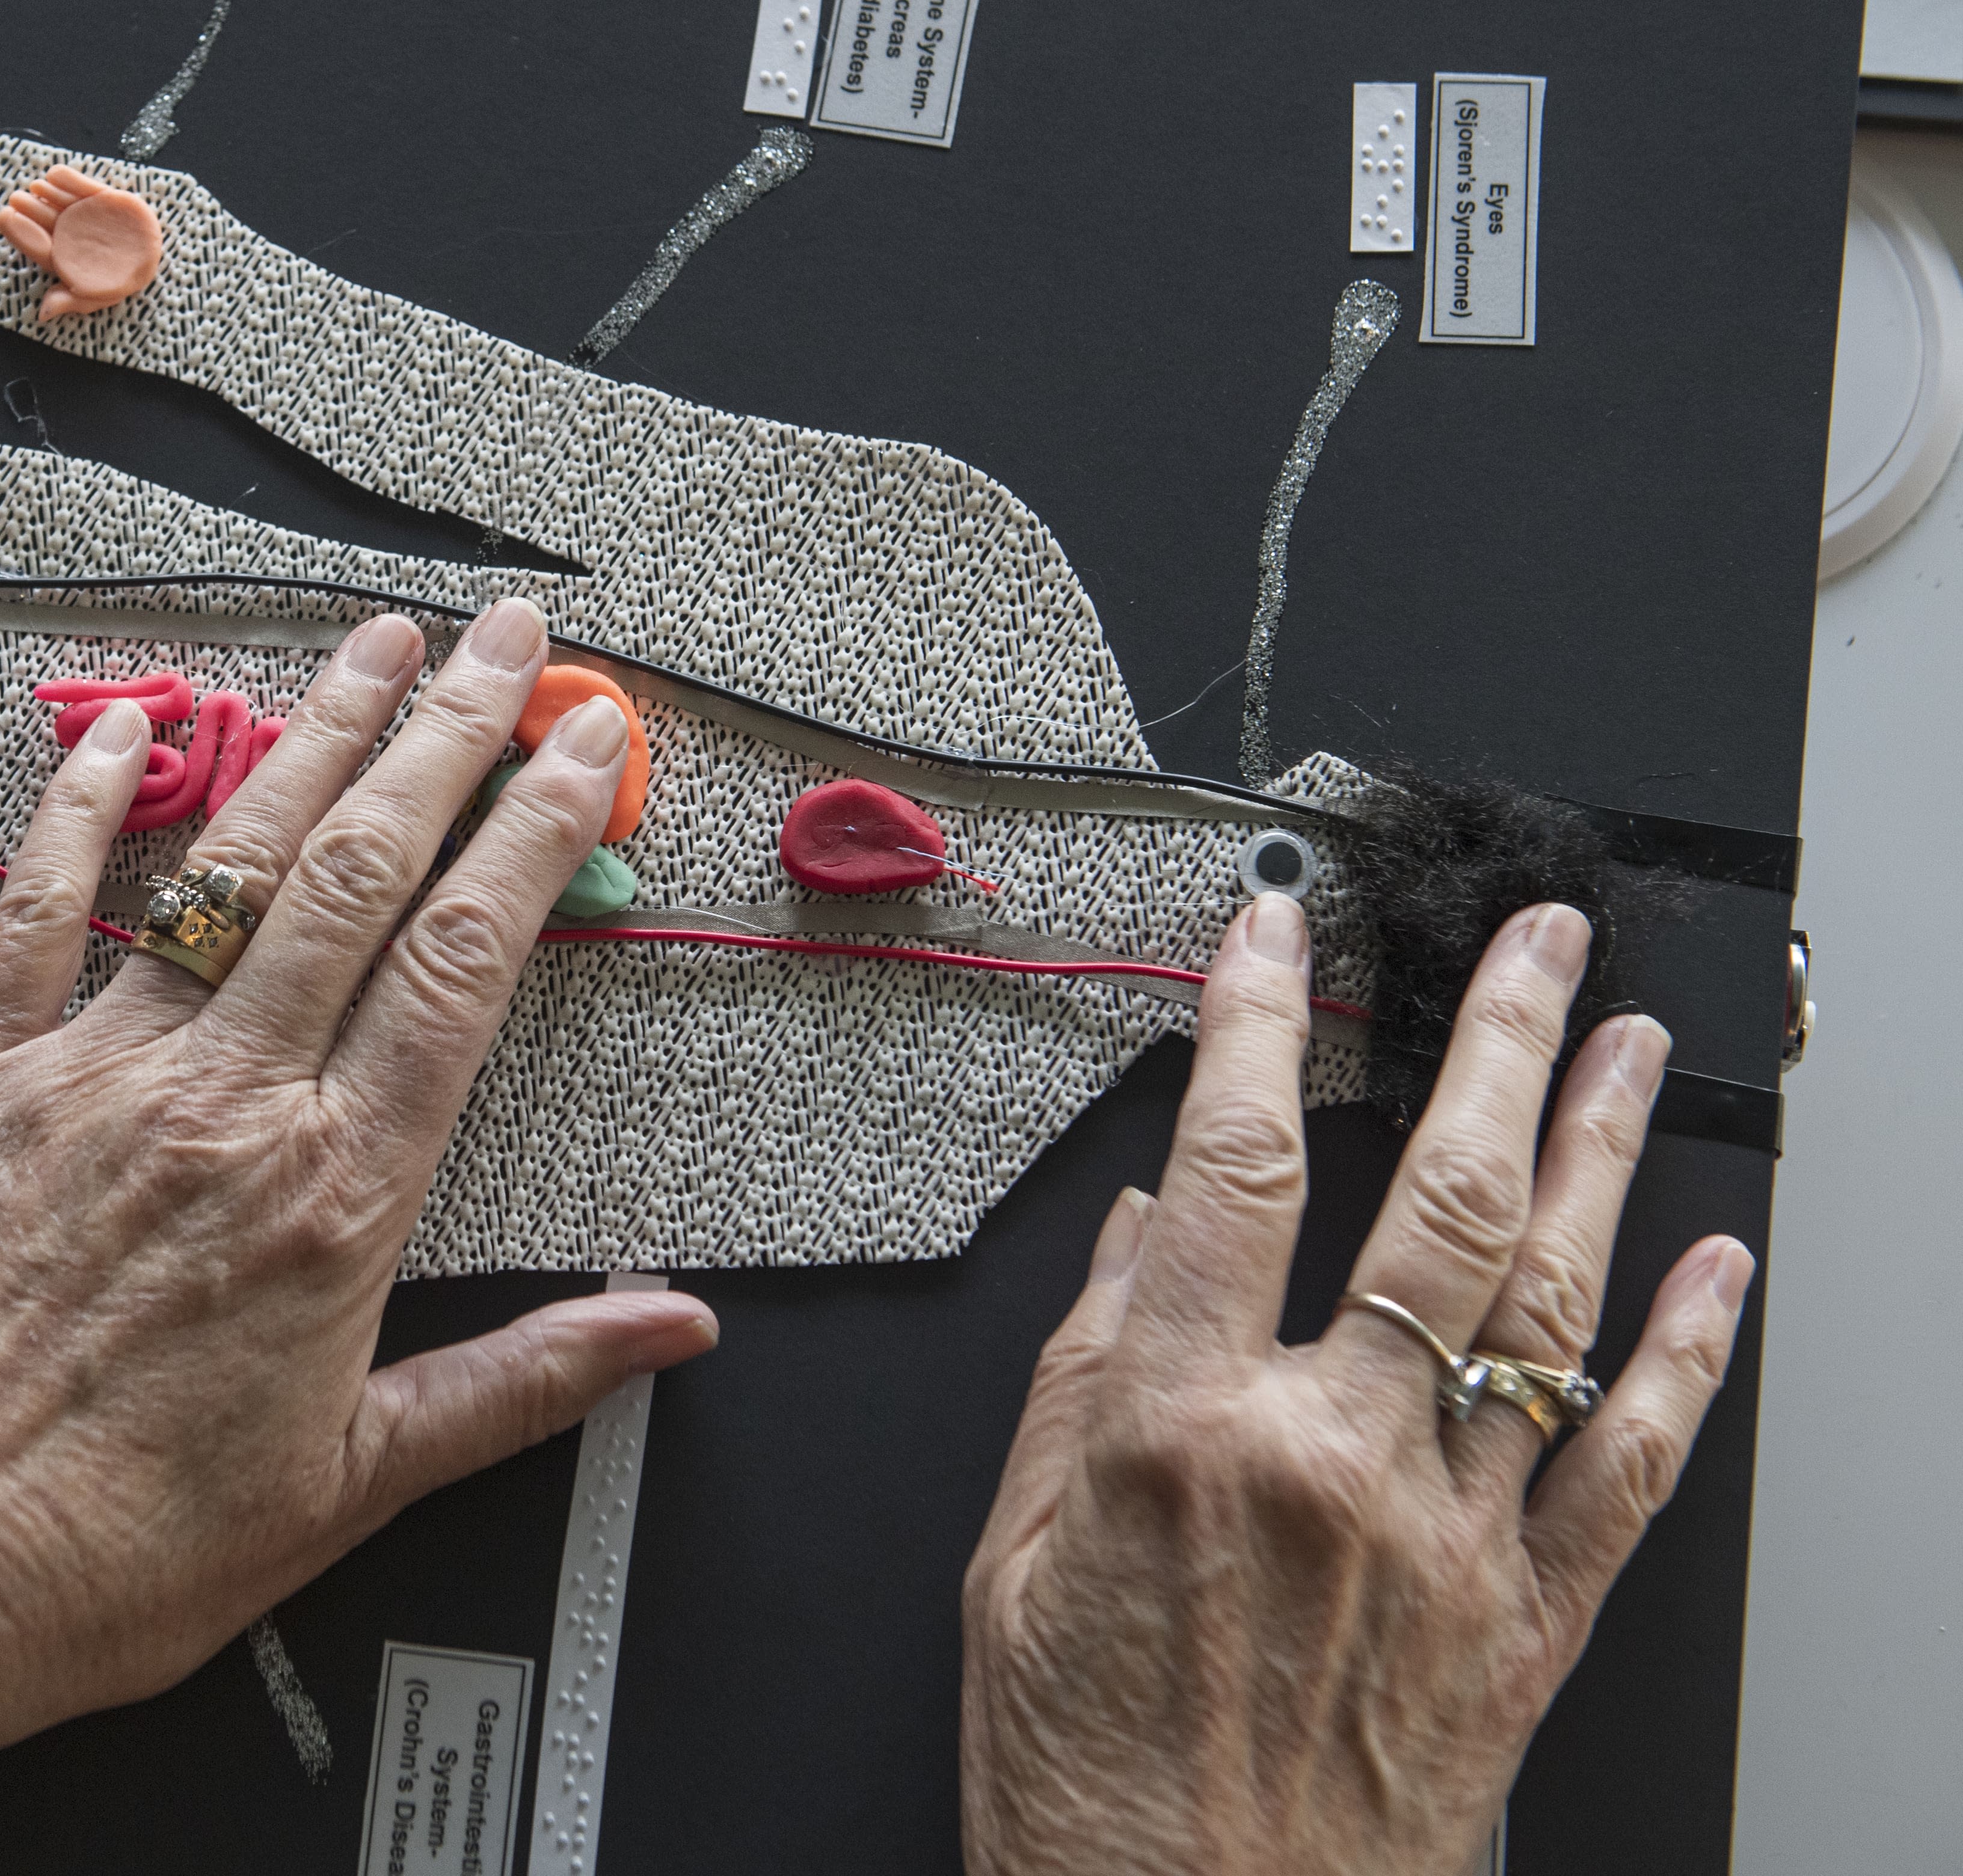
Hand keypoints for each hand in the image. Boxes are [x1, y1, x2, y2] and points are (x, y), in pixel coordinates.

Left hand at [0, 162, 161, 318]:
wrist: (154, 261)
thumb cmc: (121, 283)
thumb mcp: (97, 297)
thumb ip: (70, 301)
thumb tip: (42, 314)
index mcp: (63, 257)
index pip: (37, 244)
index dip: (20, 231)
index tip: (5, 216)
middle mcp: (71, 234)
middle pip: (46, 221)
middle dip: (30, 209)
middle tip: (15, 199)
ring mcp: (86, 215)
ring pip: (63, 202)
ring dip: (48, 193)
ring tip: (35, 186)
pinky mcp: (103, 199)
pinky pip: (84, 189)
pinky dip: (71, 182)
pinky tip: (55, 175)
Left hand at [0, 600, 721, 1872]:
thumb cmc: (129, 1553)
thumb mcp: (361, 1482)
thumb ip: (528, 1379)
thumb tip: (678, 1325)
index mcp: (338, 1195)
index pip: (463, 964)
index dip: (532, 834)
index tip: (584, 744)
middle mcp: (228, 1107)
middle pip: (360, 876)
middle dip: (445, 738)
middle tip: (505, 640)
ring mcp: (98, 1077)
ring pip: (226, 868)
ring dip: (310, 737)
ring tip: (375, 645)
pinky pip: (37, 908)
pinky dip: (80, 803)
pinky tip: (133, 721)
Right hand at [959, 893, 1754, 1875]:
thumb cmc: (1086, 1790)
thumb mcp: (1009, 1570)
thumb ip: (1077, 1387)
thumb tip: (1136, 1247)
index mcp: (1179, 1435)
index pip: (1231, 1171)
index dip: (1253, 1028)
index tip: (1275, 935)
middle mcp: (1332, 1463)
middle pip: (1437, 1203)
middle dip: (1492, 1043)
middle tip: (1532, 940)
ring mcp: (1449, 1540)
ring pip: (1549, 1304)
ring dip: (1599, 1153)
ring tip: (1624, 1041)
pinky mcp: (1527, 1626)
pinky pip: (1627, 1469)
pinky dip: (1682, 1359)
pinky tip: (1716, 1270)